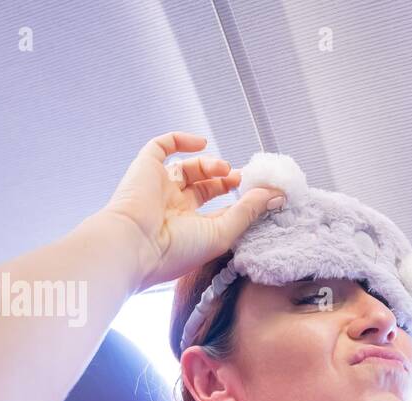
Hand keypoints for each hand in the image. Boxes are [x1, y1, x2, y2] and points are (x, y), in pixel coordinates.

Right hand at [97, 131, 284, 290]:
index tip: (260, 192)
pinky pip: (161, 147)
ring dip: (209, 164)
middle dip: (225, 180)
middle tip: (242, 177)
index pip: (217, 210)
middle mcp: (172, 208)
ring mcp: (158, 187)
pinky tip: (201, 143)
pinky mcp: (145, 168)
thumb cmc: (176, 250)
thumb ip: (249, 211)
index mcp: (188, 229)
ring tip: (224, 169)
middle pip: (202, 188)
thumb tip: (277, 195)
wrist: (134, 245)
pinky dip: (181, 140)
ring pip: (187, 168)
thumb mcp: (222, 233)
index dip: (238, 199)